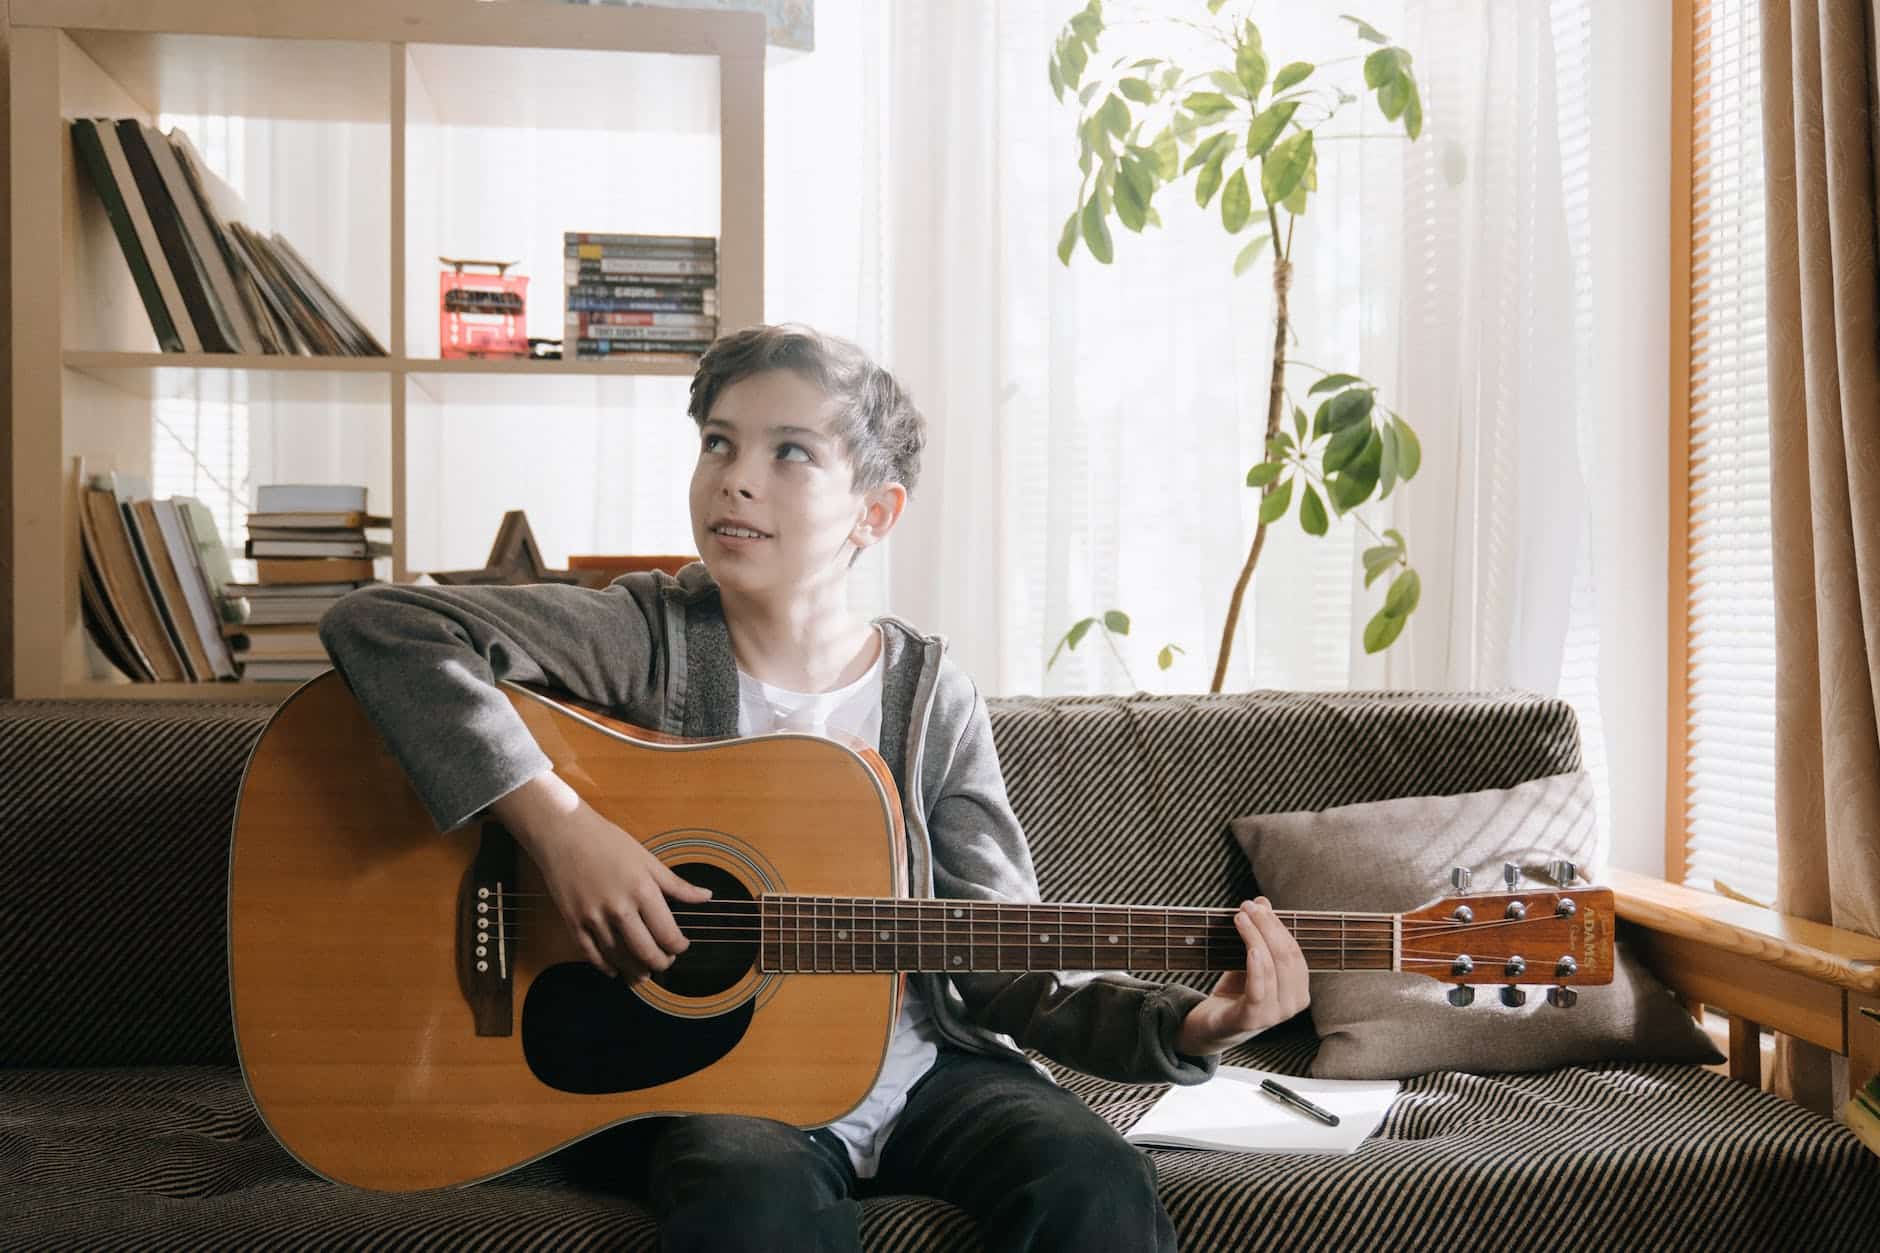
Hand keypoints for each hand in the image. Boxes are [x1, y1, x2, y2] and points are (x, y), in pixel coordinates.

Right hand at [491, 771, 710, 981]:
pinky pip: (591, 954)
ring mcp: (593, 917)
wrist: (564, 834)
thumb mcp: (647, 860)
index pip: (667, 933)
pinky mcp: (573, 922)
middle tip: (665, 962)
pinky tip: (615, 970)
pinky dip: (605, 967)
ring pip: (618, 958)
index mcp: (642, 890)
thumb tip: (707, 896)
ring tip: (645, 973)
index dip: (678, 947)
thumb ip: (677, 885)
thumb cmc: (608, 843)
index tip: (681, 946)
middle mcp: (619, 907)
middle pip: (645, 951)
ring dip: (635, 971)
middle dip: (660, 962)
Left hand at [1174, 897, 1309, 1056]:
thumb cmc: (1236, 992)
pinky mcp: (1252, 1020)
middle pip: (1286, 957)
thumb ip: (1260, 934)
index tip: (1258, 905)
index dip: (1278, 926)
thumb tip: (1262, 902)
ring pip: (1272, 969)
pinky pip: (1259, 990)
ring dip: (1256, 938)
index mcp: (1299, 990)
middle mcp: (1293, 1005)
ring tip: (1240, 918)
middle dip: (1267, 927)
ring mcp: (1274, 1015)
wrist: (1212, 1025)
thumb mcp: (1250, 960)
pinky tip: (1250, 948)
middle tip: (1247, 907)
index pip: (1294, 952)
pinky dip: (1257, 967)